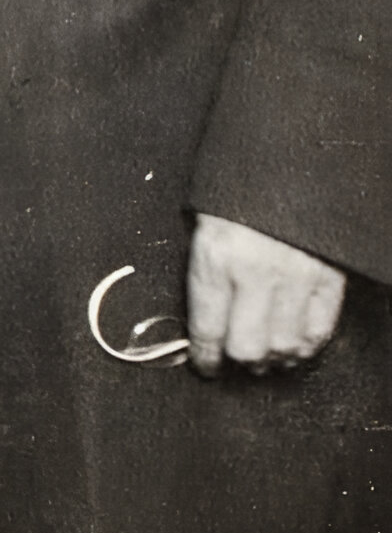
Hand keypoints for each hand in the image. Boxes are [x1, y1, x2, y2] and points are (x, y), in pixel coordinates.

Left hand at [187, 211, 346, 374]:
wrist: (286, 166)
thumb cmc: (237, 198)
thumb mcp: (205, 231)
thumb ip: (206, 279)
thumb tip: (204, 327)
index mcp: (216, 259)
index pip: (207, 328)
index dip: (205, 357)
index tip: (206, 366)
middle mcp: (256, 273)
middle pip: (249, 347)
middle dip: (241, 362)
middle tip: (238, 363)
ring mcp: (297, 277)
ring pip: (286, 345)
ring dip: (276, 359)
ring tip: (269, 359)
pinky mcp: (330, 277)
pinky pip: (320, 329)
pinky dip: (308, 346)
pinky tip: (297, 348)